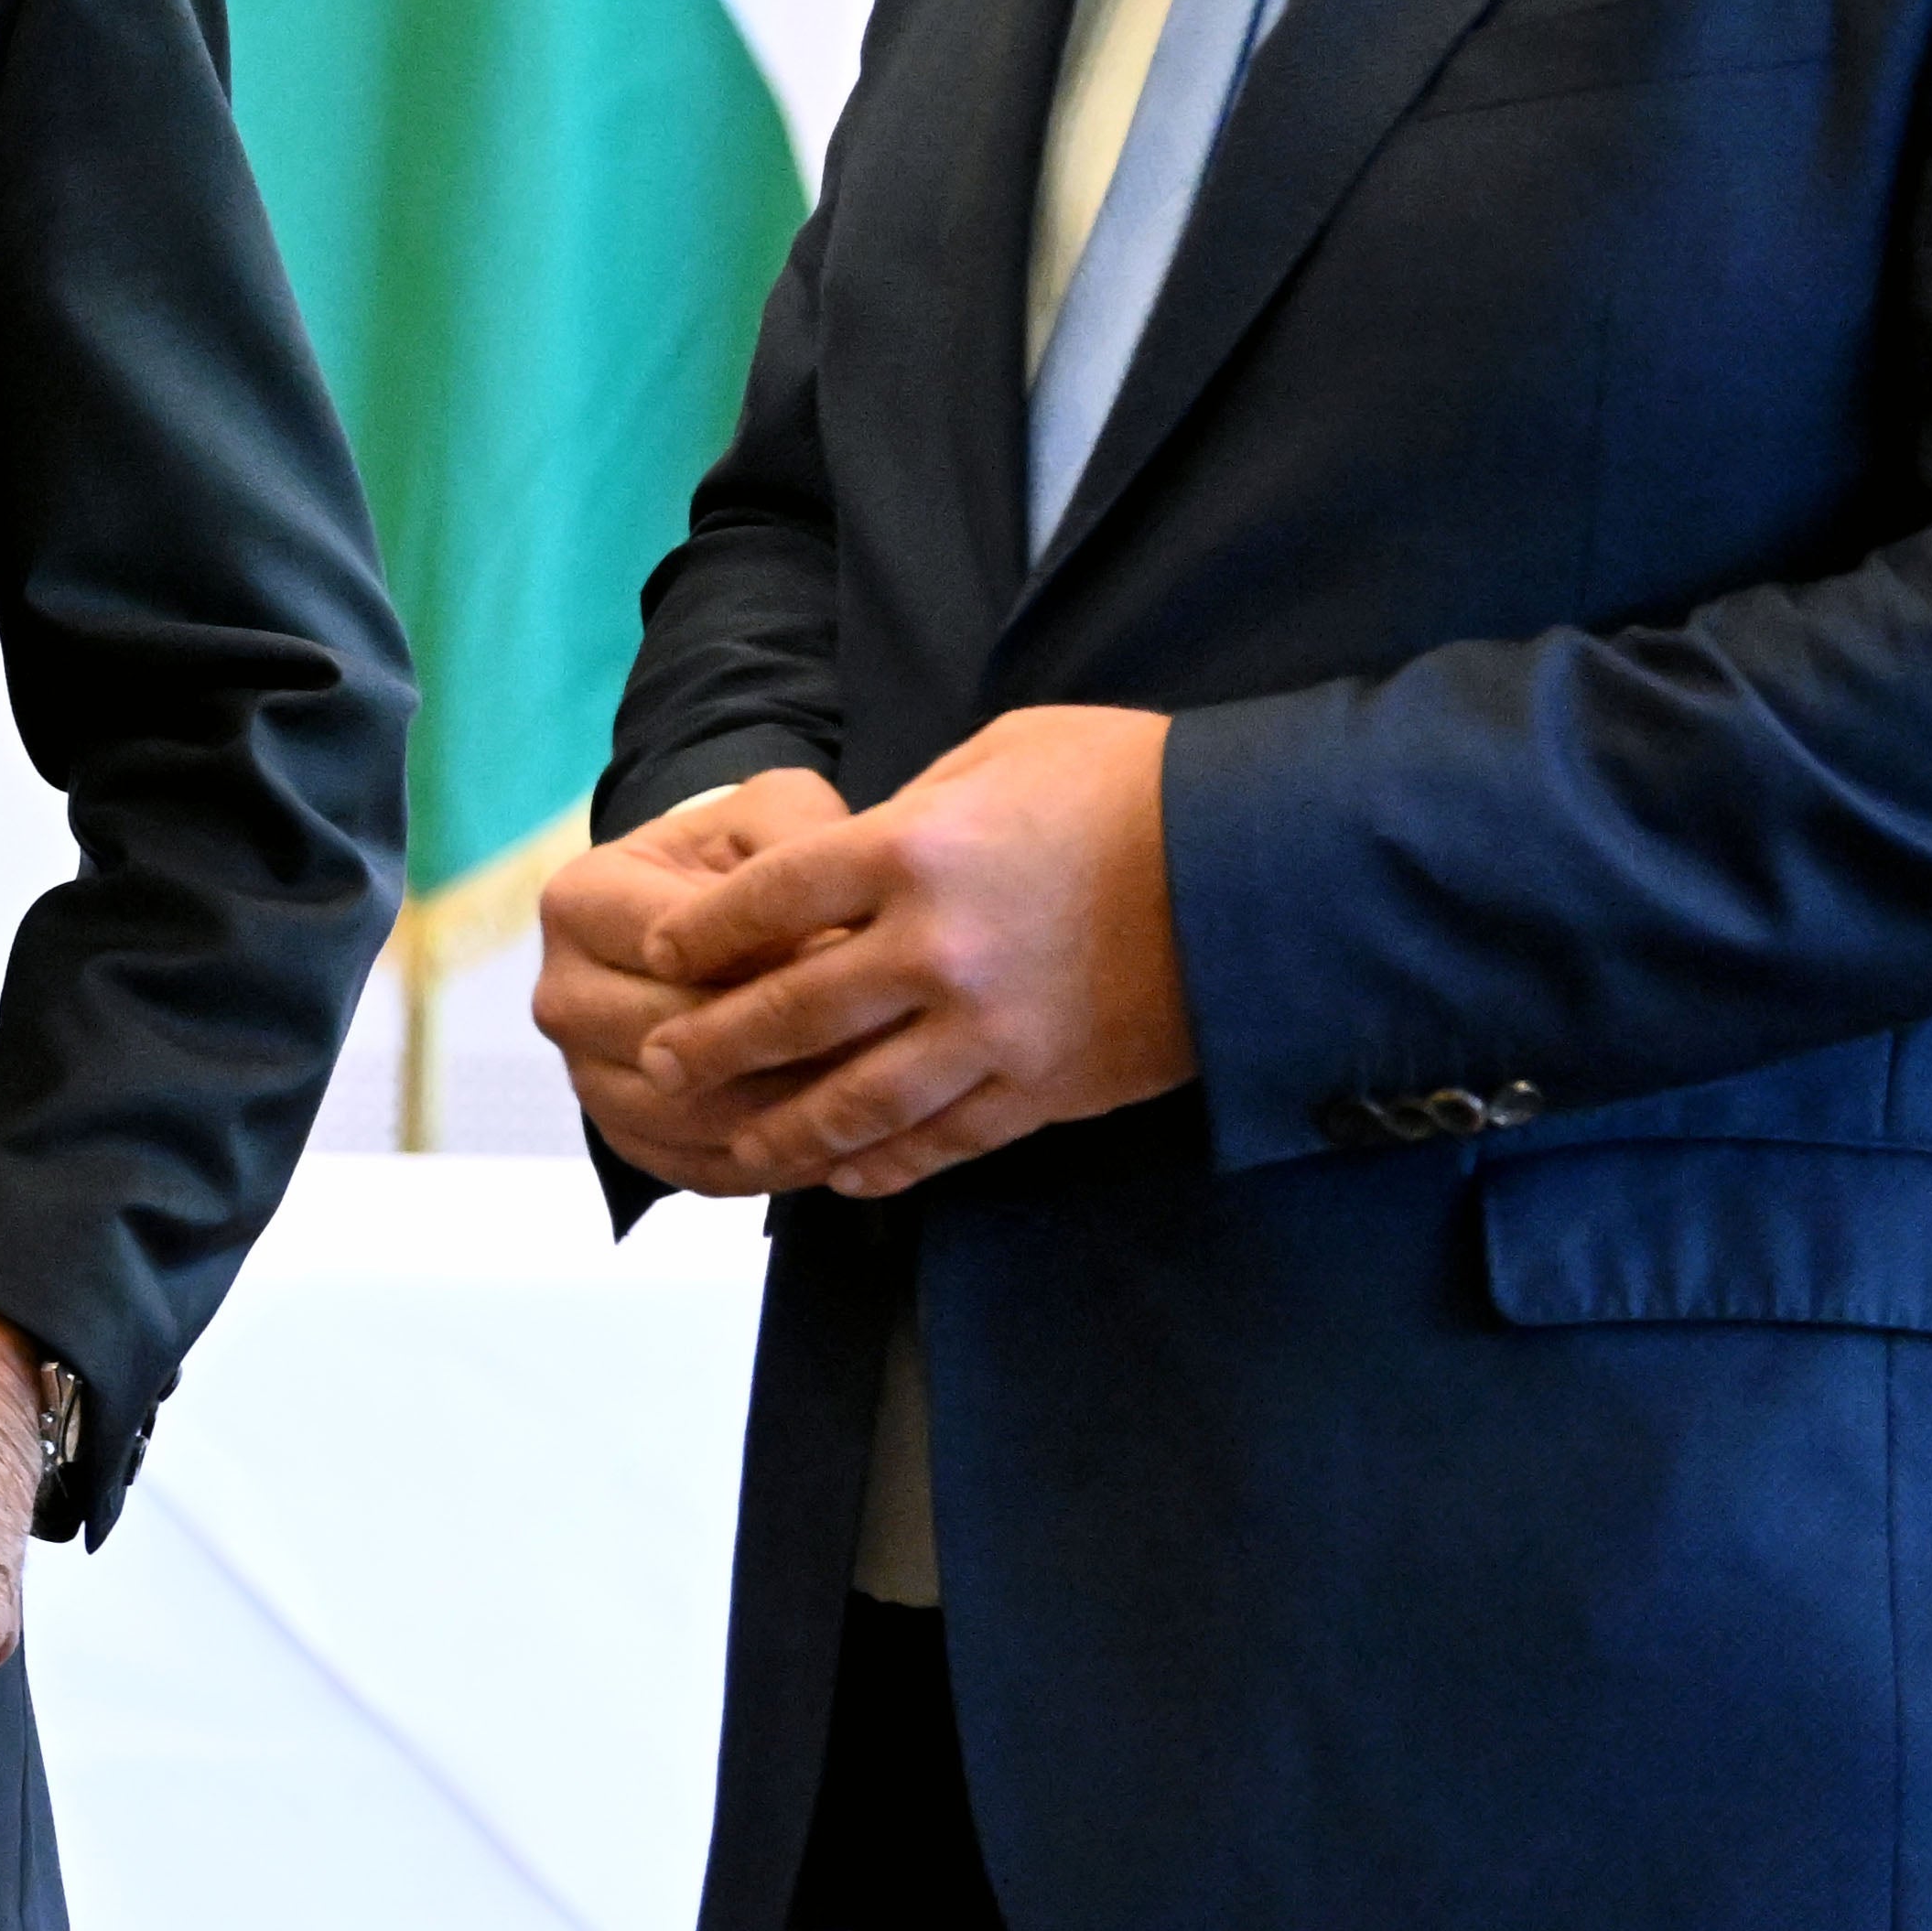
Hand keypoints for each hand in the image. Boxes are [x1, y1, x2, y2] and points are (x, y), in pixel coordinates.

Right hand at [532, 767, 857, 1190]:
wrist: (702, 919)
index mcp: (579, 900)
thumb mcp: (773, 814)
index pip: (675, 948)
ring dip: (782, 1119)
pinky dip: (768, 1168)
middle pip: (675, 1039)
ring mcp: (581, 1072)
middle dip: (783, 1048)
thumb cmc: (747, 862)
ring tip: (876, 1104)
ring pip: (688, 1115)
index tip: (870, 968)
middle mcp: (560, 991)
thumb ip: (799, 844)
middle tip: (890, 1050)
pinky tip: (840, 1146)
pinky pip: (693, 1169)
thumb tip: (843, 928)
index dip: (774, 963)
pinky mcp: (617, 1132)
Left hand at [625, 706, 1188, 1201]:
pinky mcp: (1050, 1085)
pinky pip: (947, 1139)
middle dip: (712, 1044)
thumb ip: (915, 808)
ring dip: (785, 1127)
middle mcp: (939, 946)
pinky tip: (848, 1176)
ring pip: (858, 1099)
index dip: (701, 930)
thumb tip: (858, 849)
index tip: (657, 951)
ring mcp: (994, 1026)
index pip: (770, 899)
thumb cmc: (1139, 783)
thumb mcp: (1005, 754)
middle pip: (791, 1011)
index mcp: (916, 847)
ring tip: (736, 1143)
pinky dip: (889, 1164)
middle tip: (660, 1063)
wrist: (1274, 864)